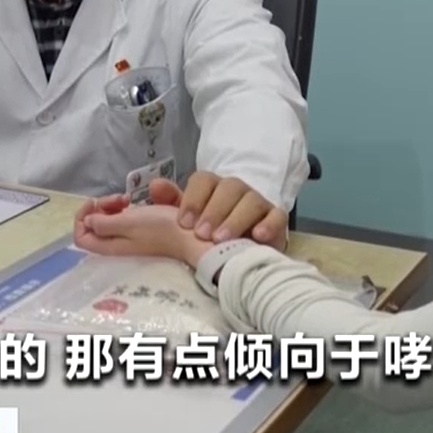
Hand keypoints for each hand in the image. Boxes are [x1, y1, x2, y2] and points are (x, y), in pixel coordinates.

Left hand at [72, 200, 208, 266]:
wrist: (191, 237)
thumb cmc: (159, 229)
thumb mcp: (128, 223)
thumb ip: (103, 223)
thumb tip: (88, 221)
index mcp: (109, 246)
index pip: (80, 235)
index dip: (82, 216)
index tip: (95, 202)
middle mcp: (116, 245)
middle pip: (94, 225)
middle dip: (100, 207)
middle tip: (117, 198)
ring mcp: (129, 239)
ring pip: (108, 220)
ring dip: (113, 206)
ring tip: (127, 198)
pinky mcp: (141, 232)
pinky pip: (123, 219)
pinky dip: (125, 209)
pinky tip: (135, 203)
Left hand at [153, 172, 287, 247]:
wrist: (240, 252)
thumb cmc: (210, 233)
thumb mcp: (187, 218)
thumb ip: (170, 202)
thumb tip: (155, 185)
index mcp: (212, 187)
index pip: (204, 180)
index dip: (193, 199)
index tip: (183, 223)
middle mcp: (236, 191)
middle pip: (229, 187)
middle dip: (213, 211)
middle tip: (201, 234)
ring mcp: (258, 203)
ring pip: (251, 200)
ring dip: (235, 219)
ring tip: (221, 240)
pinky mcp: (276, 220)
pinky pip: (277, 216)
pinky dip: (269, 224)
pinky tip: (257, 236)